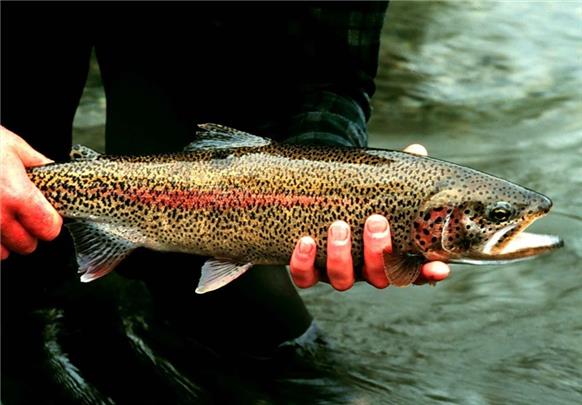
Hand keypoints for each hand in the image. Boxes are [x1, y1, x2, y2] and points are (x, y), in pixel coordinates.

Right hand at [0, 126, 61, 259]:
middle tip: (22, 215)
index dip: (51, 221)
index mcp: (16, 195)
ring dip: (5, 239)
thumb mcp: (13, 146)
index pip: (49, 228)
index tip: (47, 215)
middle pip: (27, 245)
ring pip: (3, 253)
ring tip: (0, 216)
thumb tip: (52, 171)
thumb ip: (37, 164)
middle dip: (29, 232)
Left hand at [289, 143, 450, 289]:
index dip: (427, 274)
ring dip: (341, 255)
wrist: (320, 199)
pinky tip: (306, 242)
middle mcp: (364, 269)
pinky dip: (303, 263)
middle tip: (375, 220)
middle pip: (378, 276)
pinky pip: (304, 277)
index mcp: (387, 255)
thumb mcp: (379, 185)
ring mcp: (336, 272)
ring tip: (339, 226)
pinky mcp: (308, 271)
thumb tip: (417, 151)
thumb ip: (398, 173)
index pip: (414, 272)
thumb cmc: (359, 197)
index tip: (441, 268)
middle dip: (378, 251)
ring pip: (342, 279)